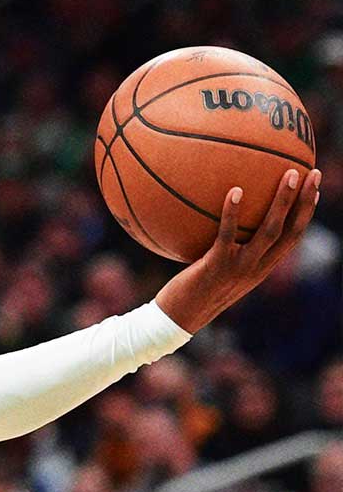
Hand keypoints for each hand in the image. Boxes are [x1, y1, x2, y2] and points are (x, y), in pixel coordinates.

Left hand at [155, 168, 320, 332]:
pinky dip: (233, 212)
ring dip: (282, 202)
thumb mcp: (217, 268)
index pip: (292, 237)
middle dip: (305, 202)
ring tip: (289, 174)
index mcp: (262, 267)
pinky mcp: (217, 265)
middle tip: (312, 173)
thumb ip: (227, 248)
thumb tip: (220, 219)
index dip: (305, 214)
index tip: (313, 190)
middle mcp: (258, 268)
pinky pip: (227, 234)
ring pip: (270, 231)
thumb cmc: (193, 289)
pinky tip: (235, 190)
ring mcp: (240, 267)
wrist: (178, 318)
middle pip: (291, 231)